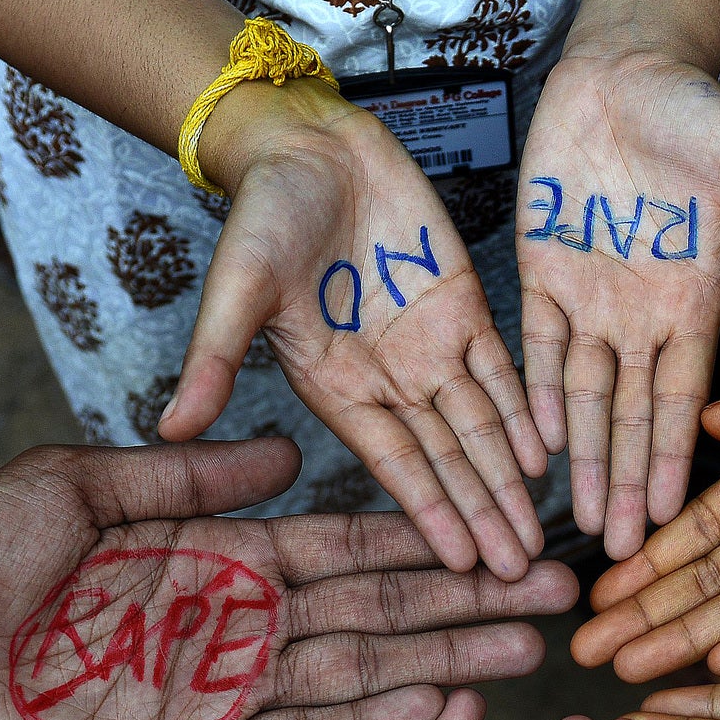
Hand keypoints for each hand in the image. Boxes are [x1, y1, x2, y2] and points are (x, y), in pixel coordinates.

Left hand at [0, 439, 575, 719]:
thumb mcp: (74, 487)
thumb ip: (186, 480)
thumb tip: (287, 455)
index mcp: (212, 556)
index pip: (342, 545)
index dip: (420, 540)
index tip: (497, 528)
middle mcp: (234, 625)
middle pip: (375, 611)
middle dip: (465, 604)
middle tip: (557, 595)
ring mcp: (220, 694)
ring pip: (356, 674)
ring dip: (442, 663)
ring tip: (529, 652)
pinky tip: (434, 707)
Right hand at [163, 81, 548, 580]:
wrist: (307, 144)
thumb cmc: (263, 214)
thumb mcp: (236, 287)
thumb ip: (215, 361)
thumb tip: (170, 428)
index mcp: (337, 389)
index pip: (395, 465)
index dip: (431, 513)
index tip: (464, 566)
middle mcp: (389, 380)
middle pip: (448, 460)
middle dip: (484, 516)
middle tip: (524, 575)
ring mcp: (430, 346)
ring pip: (482, 426)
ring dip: (509, 479)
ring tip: (541, 536)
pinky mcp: (464, 306)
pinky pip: (503, 369)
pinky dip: (526, 411)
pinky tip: (549, 457)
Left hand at [517, 49, 719, 561]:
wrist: (627, 66)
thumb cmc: (699, 112)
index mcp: (695, 300)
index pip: (685, 399)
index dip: (675, 460)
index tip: (675, 518)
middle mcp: (642, 315)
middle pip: (634, 417)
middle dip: (629, 484)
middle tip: (625, 553)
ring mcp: (591, 298)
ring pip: (586, 397)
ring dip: (584, 459)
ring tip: (581, 523)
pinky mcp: (541, 273)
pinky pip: (539, 349)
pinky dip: (538, 397)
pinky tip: (537, 449)